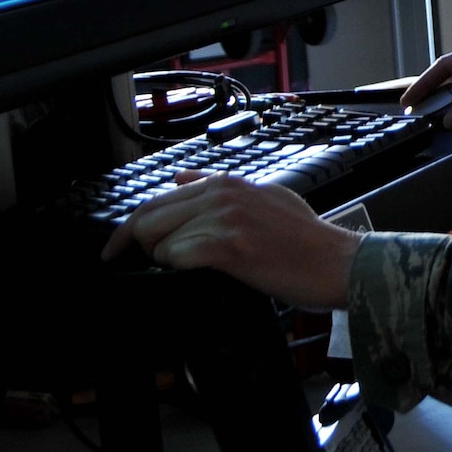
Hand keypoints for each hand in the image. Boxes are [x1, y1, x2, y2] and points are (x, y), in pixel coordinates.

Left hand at [99, 173, 360, 308]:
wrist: (336, 262)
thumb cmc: (305, 239)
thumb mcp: (264, 196)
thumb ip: (219, 187)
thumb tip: (182, 178)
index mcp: (227, 183)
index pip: (158, 199)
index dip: (128, 229)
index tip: (115, 250)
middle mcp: (222, 194)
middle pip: (148, 218)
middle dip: (136, 247)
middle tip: (142, 268)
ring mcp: (226, 218)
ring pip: (159, 239)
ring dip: (164, 260)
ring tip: (189, 270)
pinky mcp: (230, 246)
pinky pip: (178, 257)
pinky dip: (179, 269)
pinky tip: (201, 273)